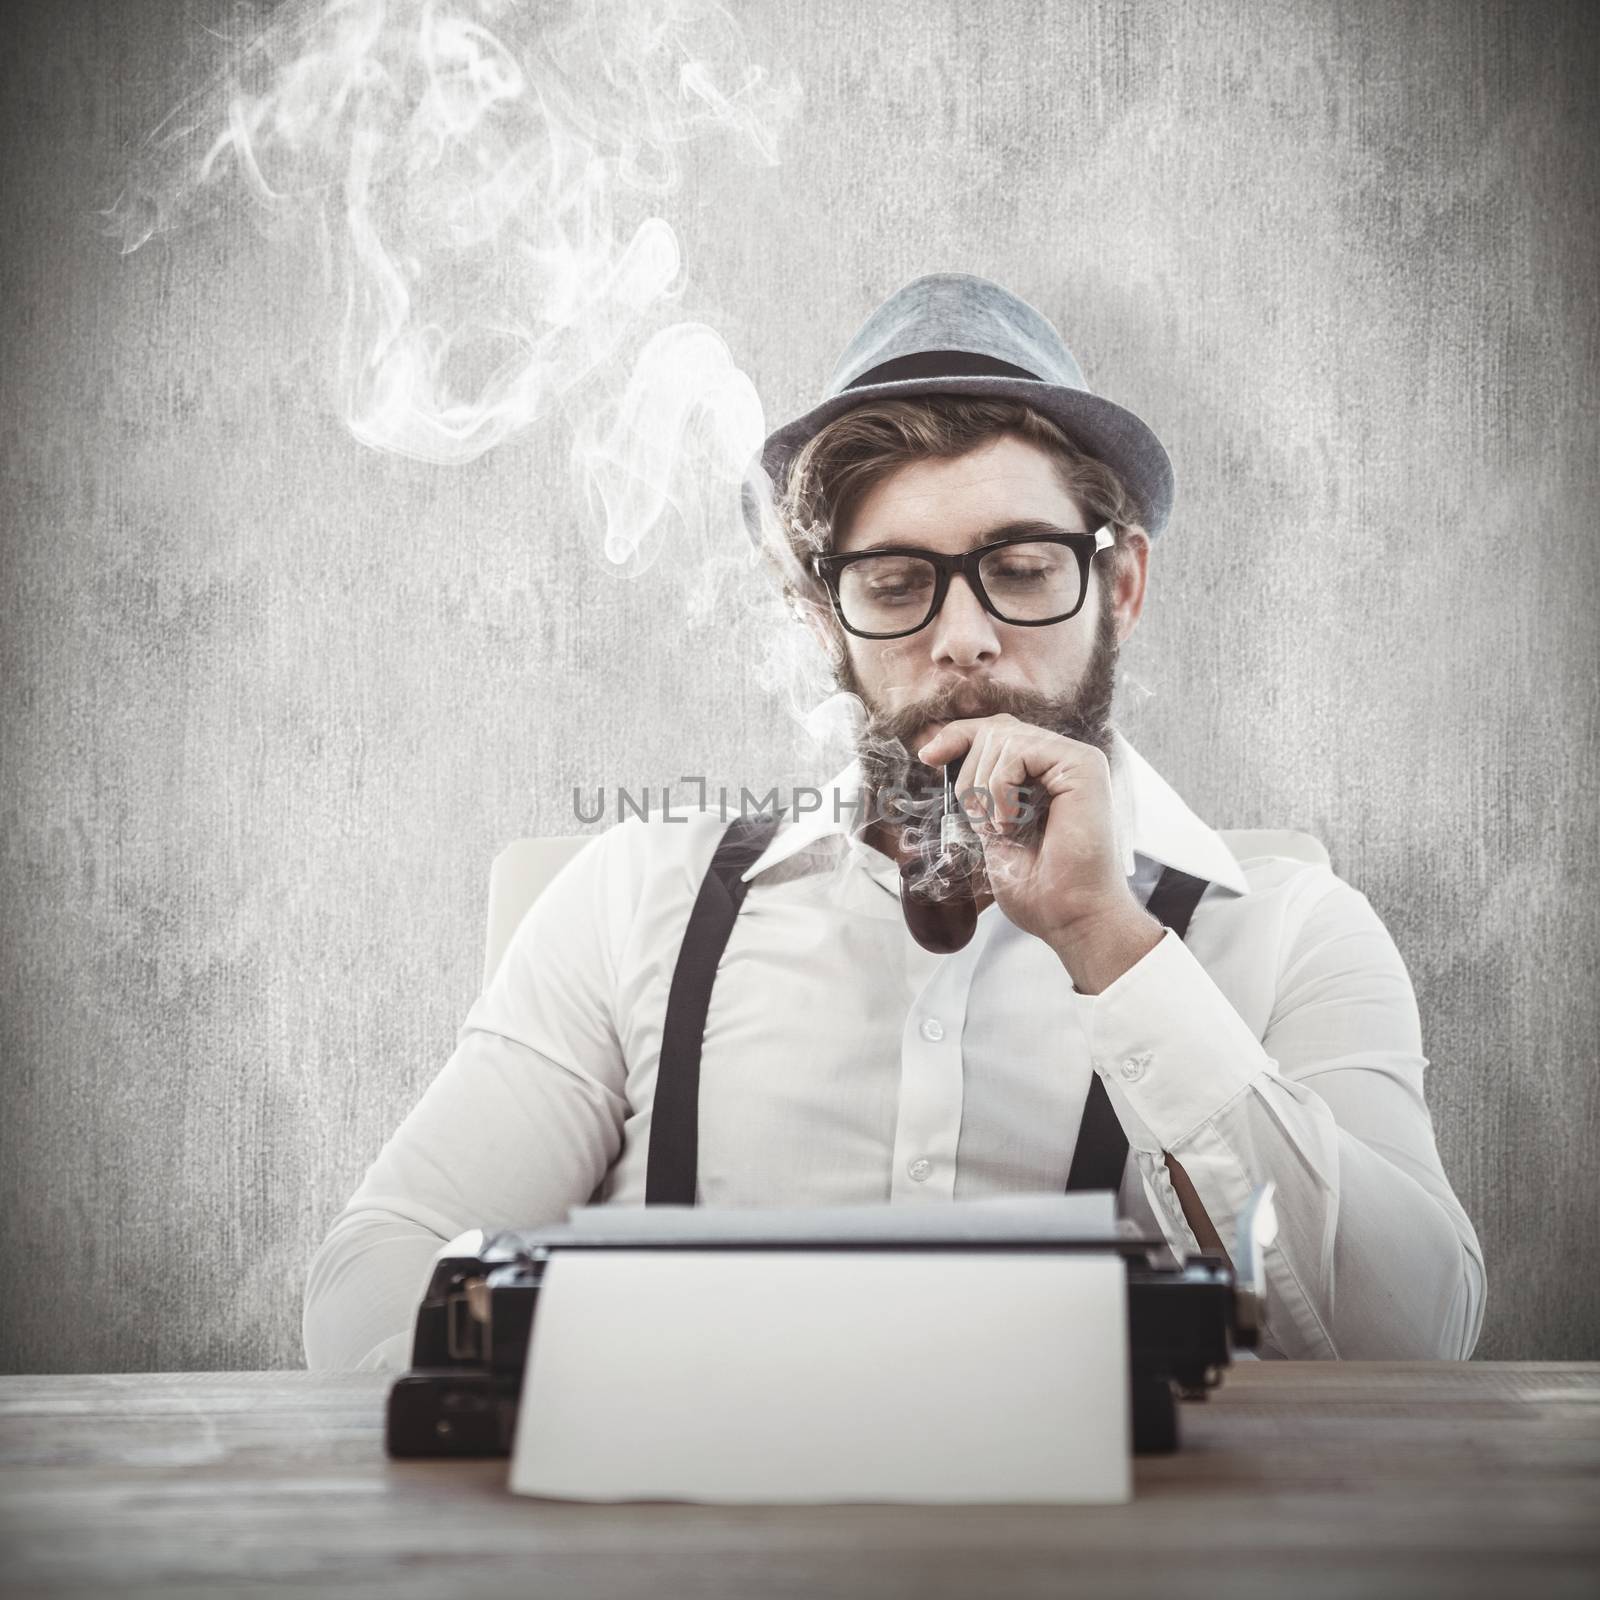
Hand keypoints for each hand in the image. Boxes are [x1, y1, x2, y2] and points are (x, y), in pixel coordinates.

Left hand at [916, 714, 1140, 952]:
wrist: (1070, 916)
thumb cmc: (1038, 887)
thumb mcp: (991, 828)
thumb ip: (978, 791)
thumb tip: (937, 755)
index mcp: (1043, 774)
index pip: (996, 731)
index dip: (957, 736)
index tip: (927, 756)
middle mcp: (1061, 761)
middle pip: (994, 730)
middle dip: (969, 777)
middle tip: (982, 823)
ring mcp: (1075, 760)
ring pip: (1002, 737)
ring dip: (984, 789)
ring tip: (1002, 828)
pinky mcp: (1083, 764)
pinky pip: (1018, 750)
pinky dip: (1000, 789)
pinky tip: (1013, 823)